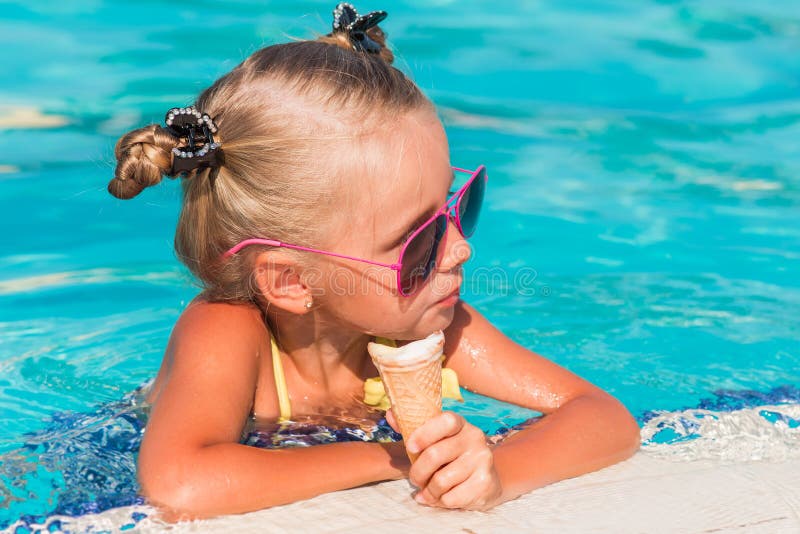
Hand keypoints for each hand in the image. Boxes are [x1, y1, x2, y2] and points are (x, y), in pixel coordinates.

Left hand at [386, 409, 502, 510]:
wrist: (487, 480)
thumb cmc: (452, 457)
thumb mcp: (436, 441)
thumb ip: (412, 428)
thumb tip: (390, 415)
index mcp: (461, 424)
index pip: (445, 421)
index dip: (425, 433)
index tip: (410, 446)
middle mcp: (475, 438)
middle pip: (435, 455)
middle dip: (418, 472)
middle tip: (415, 479)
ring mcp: (482, 460)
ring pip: (441, 481)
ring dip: (428, 491)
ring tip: (428, 490)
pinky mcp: (484, 483)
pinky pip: (451, 498)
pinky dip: (440, 502)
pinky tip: (441, 498)